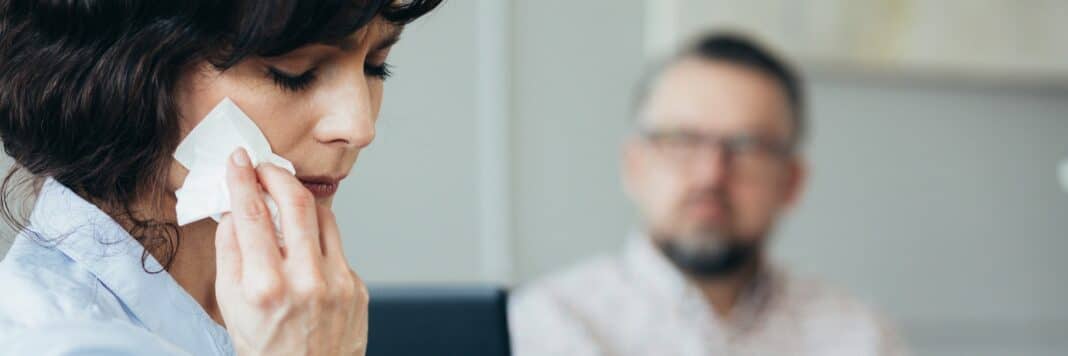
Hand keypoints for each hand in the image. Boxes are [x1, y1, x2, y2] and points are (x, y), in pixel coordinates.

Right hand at [215, 148, 366, 355]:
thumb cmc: (265, 348)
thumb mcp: (230, 306)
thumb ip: (230, 254)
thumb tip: (233, 210)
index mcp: (266, 286)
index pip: (253, 215)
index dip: (244, 179)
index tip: (239, 159)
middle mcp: (306, 281)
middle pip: (297, 203)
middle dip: (278, 174)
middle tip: (265, 167)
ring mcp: (338, 283)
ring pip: (324, 218)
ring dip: (302, 203)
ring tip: (283, 202)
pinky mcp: (357, 287)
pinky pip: (336, 248)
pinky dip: (317, 241)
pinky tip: (304, 251)